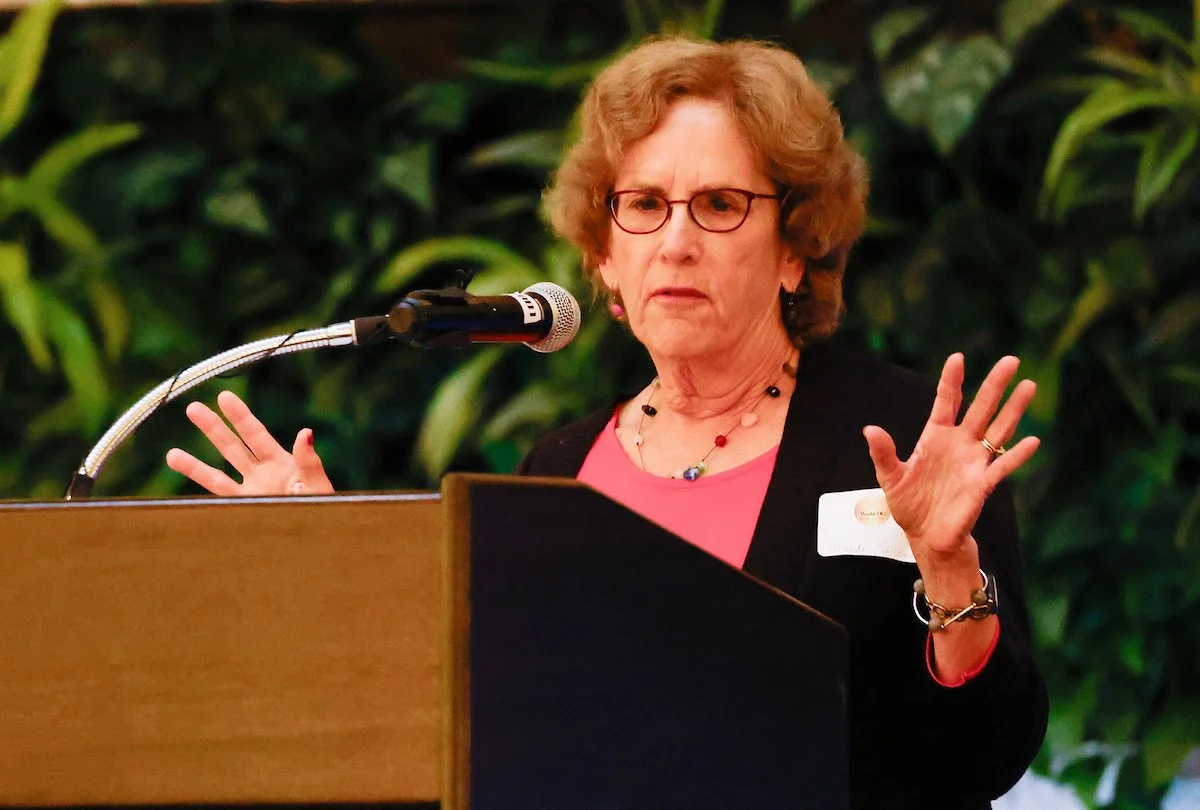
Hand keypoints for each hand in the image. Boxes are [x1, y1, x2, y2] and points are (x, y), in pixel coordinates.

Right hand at [165, 390, 333, 496]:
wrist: (321, 538)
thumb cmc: (326, 509)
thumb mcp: (319, 484)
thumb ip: (309, 461)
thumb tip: (305, 432)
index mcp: (281, 463)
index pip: (255, 434)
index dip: (239, 416)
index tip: (223, 397)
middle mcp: (262, 476)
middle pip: (232, 447)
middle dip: (212, 428)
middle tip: (192, 408)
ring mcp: (252, 494)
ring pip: (218, 476)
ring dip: (194, 466)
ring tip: (170, 455)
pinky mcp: (246, 512)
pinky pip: (220, 501)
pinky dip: (203, 495)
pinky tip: (189, 493)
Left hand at [862, 353, 1038, 561]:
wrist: (925, 536)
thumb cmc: (910, 504)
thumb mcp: (890, 477)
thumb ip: (883, 452)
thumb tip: (870, 429)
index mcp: (935, 437)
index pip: (946, 402)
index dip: (952, 381)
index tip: (957, 358)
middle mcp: (959, 444)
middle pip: (981, 408)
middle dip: (994, 385)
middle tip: (1011, 360)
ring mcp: (974, 461)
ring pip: (999, 430)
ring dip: (1013, 409)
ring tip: (1028, 385)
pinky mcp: (983, 483)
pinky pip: (1003, 466)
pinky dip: (1017, 455)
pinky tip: (1032, 441)